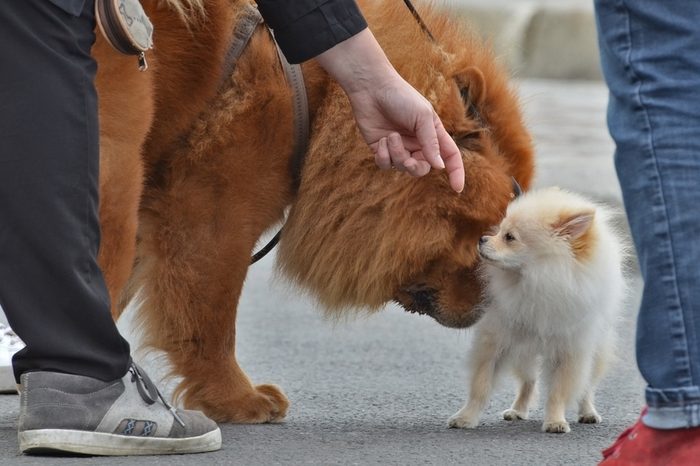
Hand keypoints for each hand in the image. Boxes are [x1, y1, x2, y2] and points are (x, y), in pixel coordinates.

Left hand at [316, 29, 464, 192]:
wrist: (371, 88)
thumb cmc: (401, 97)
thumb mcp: (422, 117)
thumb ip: (431, 143)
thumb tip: (439, 167)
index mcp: (433, 134)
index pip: (449, 157)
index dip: (455, 173)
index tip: (457, 189)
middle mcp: (417, 143)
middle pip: (422, 168)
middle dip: (414, 167)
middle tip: (408, 159)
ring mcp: (399, 147)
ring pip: (401, 167)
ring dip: (396, 154)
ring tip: (390, 136)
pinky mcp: (380, 149)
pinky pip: (385, 164)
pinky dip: (382, 155)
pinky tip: (380, 140)